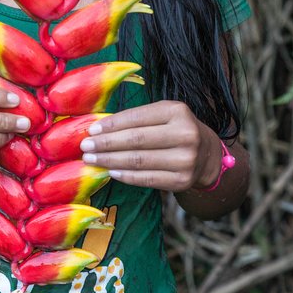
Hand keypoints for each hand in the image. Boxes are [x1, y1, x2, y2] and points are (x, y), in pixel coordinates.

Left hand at [80, 100, 220, 191]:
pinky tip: (110, 171)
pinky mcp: (182, 181)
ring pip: (139, 161)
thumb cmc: (175, 128)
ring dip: (110, 161)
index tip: (91, 130)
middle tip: (85, 146)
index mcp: (177, 111)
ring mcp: (186, 160)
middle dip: (106, 144)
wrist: (207, 154)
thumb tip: (99, 129)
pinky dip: (125, 175)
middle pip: (136, 140)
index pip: (137, 118)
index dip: (111, 125)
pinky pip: (147, 179)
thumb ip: (137, 118)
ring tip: (91, 160)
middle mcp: (185, 134)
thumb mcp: (163, 114)